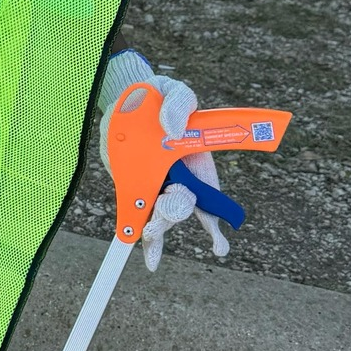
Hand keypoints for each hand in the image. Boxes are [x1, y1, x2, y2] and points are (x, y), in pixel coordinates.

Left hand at [99, 50, 230, 272]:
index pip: (211, 197)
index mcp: (197, 163)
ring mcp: (157, 185)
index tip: (217, 245)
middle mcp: (181, 179)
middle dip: (174, 211)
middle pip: (183, 208)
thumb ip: (179, 105)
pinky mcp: (134, 185)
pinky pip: (138, 214)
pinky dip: (140, 235)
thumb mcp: (174, 92)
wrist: (133, 95)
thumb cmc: (160, 96)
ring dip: (157, 228)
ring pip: (161, 216)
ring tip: (149, 233)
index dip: (215, 224)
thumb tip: (173, 129)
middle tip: (164, 201)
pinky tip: (147, 258)